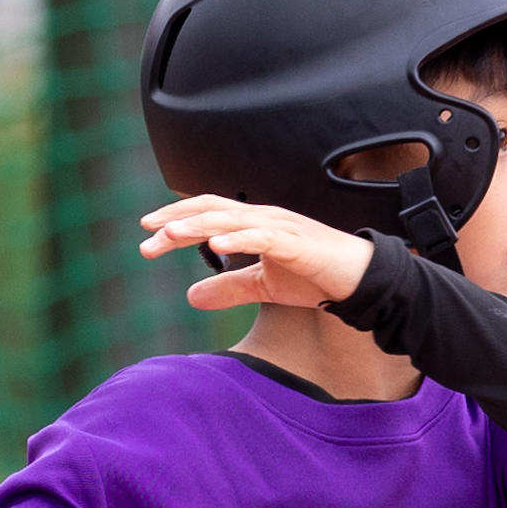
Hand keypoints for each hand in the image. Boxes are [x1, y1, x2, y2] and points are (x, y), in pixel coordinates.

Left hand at [140, 195, 377, 311]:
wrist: (359, 279)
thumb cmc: (314, 275)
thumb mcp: (262, 286)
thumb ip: (228, 288)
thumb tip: (190, 295)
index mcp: (254, 224)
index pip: (208, 214)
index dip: (177, 219)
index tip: (148, 233)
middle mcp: (263, 218)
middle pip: (212, 212)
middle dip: (177, 222)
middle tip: (146, 237)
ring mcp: (280, 227)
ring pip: (231, 220)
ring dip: (198, 226)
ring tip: (170, 235)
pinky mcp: (297, 244)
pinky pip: (263, 237)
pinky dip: (237, 239)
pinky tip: (215, 247)